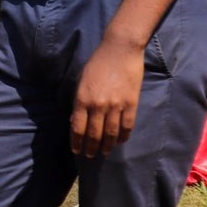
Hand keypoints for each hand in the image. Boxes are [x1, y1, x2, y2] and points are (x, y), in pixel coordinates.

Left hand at [70, 33, 144, 157]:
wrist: (120, 50)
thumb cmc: (97, 63)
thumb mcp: (81, 81)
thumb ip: (79, 101)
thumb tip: (75, 120)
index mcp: (82, 99)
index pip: (77, 127)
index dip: (77, 141)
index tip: (76, 150)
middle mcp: (98, 105)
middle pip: (94, 134)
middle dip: (91, 148)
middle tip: (90, 156)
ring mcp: (116, 105)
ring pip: (110, 133)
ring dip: (107, 146)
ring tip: (104, 153)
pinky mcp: (131, 103)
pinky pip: (127, 125)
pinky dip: (122, 136)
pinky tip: (119, 141)